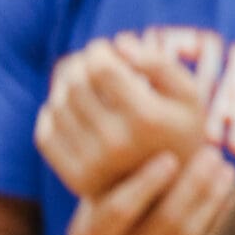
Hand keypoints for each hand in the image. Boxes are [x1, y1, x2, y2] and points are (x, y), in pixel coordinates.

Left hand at [36, 37, 210, 198]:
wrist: (172, 192)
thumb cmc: (180, 131)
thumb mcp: (188, 94)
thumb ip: (160, 62)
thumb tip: (120, 43)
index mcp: (147, 118)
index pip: (101, 66)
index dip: (99, 49)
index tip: (106, 48)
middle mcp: (117, 143)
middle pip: (76, 83)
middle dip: (80, 62)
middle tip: (91, 62)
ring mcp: (93, 164)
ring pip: (57, 104)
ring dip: (65, 85)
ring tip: (82, 82)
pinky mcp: (75, 178)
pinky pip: (45, 132)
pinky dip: (52, 113)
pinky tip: (71, 108)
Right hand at [62, 148, 234, 234]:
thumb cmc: (94, 229)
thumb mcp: (94, 207)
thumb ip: (120, 180)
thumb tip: (159, 133)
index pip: (120, 211)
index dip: (146, 183)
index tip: (170, 156)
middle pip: (165, 222)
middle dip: (193, 184)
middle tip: (211, 153)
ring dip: (213, 199)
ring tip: (226, 169)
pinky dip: (219, 219)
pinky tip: (231, 193)